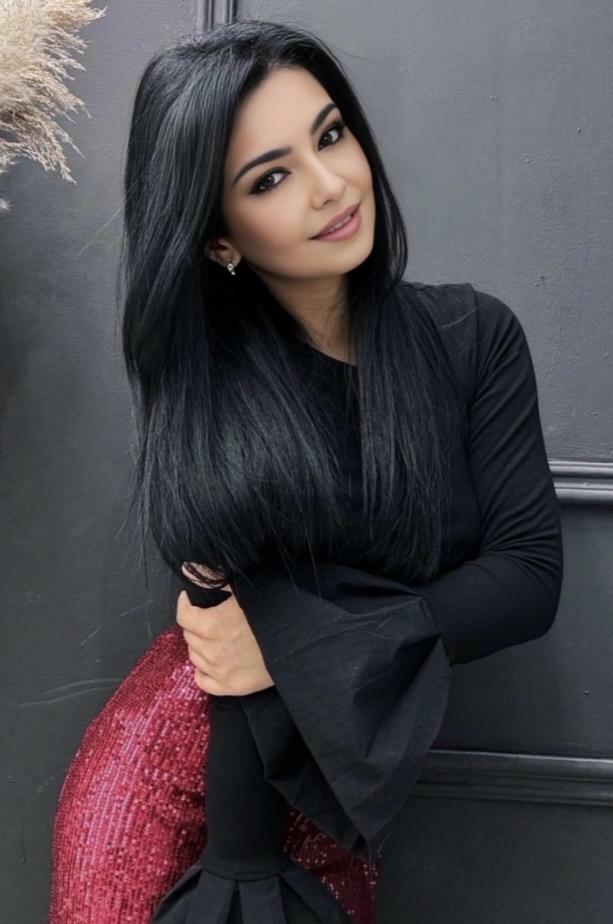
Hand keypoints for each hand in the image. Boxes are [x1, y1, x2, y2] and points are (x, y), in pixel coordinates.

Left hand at [176, 562, 274, 695]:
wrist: (300, 643)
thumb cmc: (274, 612)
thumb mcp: (244, 588)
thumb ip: (212, 577)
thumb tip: (189, 569)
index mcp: (211, 625)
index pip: (183, 616)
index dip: (186, 604)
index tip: (191, 599)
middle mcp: (211, 651)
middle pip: (189, 635)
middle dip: (196, 624)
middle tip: (209, 616)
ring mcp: (220, 671)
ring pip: (194, 656)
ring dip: (200, 645)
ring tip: (215, 636)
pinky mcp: (231, 687)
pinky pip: (202, 681)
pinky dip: (203, 670)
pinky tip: (213, 660)